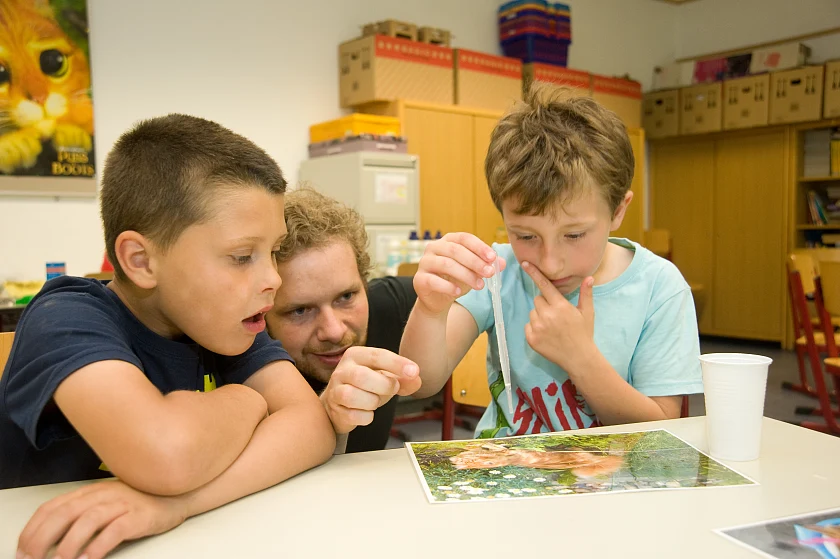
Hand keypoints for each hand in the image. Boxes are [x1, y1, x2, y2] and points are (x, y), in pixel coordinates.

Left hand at [17, 480, 187, 558]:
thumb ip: (82, 513)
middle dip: (42, 538)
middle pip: (64, 513)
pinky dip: (98, 546)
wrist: (178, 495)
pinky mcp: (139, 516)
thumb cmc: (139, 502)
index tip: (22, 551)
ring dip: (69, 543)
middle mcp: (103, 494)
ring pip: (88, 520)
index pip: (52, 507)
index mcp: (90, 491)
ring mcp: (122, 504)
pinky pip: (115, 531)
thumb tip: (51, 537)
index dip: (32, 529)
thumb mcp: (106, 502)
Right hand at [320, 346, 421, 433]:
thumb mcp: (385, 377)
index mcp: (356, 355)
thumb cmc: (365, 386)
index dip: (396, 363)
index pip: (377, 355)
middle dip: (384, 386)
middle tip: (392, 390)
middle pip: (362, 376)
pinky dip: (366, 417)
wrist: (339, 403)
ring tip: (375, 401)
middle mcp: (342, 370)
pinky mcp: (334, 409)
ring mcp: (335, 390)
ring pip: (354, 396)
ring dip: (372, 402)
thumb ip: (403, 378)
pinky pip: (353, 415)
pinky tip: (366, 412)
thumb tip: (416, 380)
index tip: (414, 371)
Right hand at [413, 232, 504, 315]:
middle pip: (455, 250)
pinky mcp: (419, 279)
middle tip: (489, 273)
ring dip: (465, 275)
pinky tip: (459, 292)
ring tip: (479, 285)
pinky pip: (433, 280)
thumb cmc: (455, 280)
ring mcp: (424, 263)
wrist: (437, 299)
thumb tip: (502, 263)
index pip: (464, 238)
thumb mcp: (474, 272)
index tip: (492, 258)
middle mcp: (434, 248)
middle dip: (475, 262)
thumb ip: (487, 265)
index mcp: (448, 241)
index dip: (479, 247)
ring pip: (446, 264)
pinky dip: (448, 286)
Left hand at [522, 261, 596, 371]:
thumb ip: (586, 294)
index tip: (524, 263)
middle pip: (537, 300)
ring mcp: (538, 327)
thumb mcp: (587, 313)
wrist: (579, 358)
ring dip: (539, 316)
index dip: (534, 273)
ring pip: (532, 313)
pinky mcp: (531, 339)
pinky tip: (547, 335)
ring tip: (552, 327)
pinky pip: (528, 325)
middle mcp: (547, 315)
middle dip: (545, 304)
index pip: (544, 285)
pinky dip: (534, 328)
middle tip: (556, 315)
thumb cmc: (584, 333)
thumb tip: (589, 277)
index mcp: (560, 306)